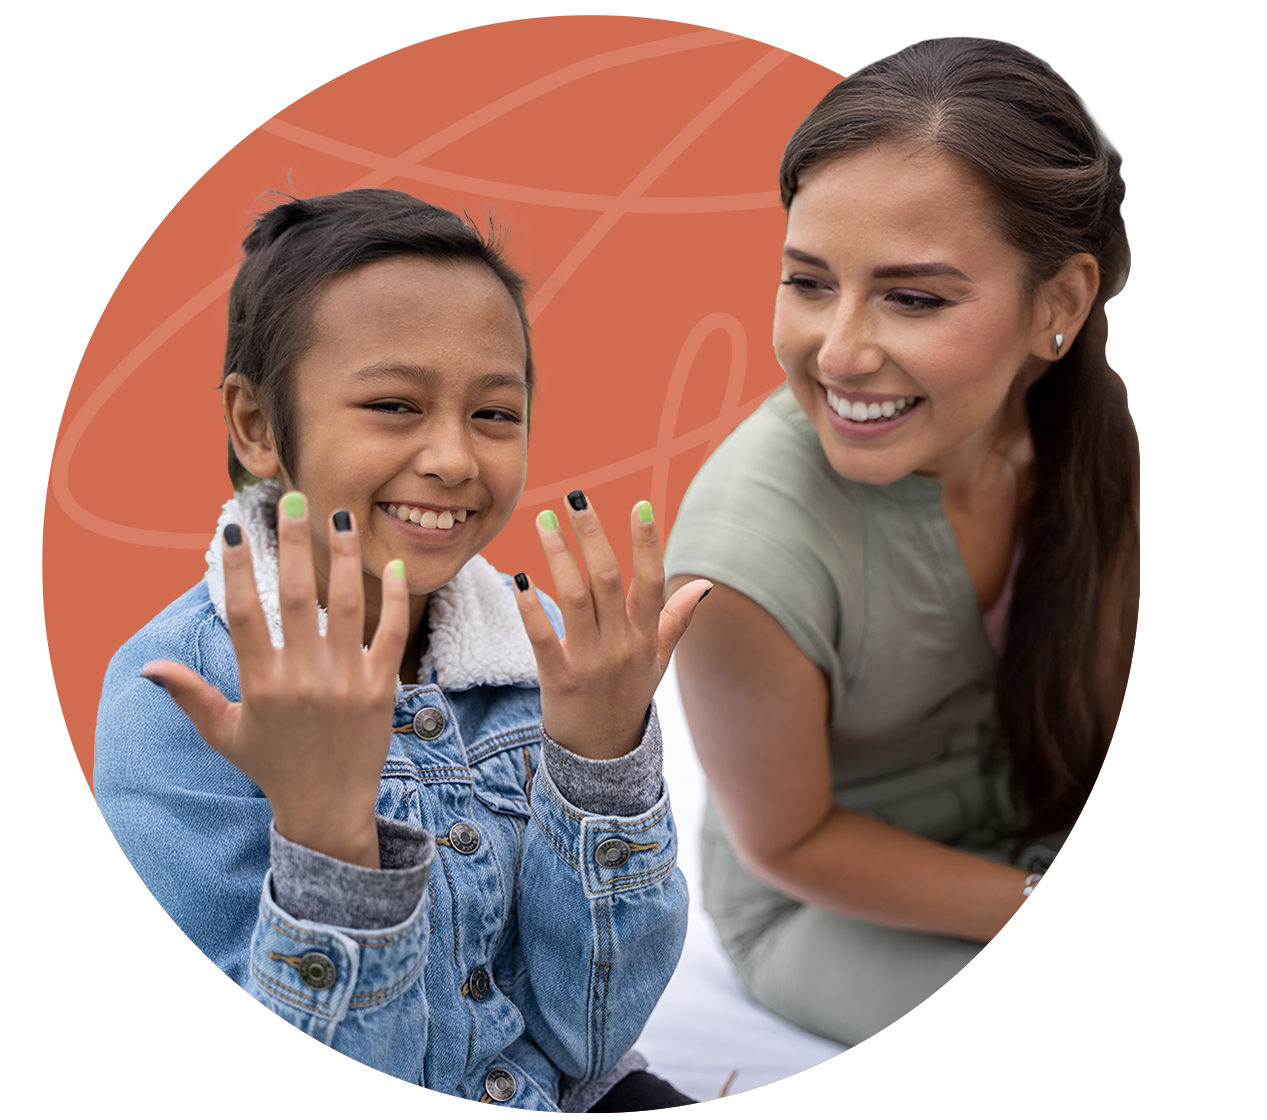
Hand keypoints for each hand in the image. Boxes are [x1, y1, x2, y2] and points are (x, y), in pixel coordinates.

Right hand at [140, 493, 409, 867]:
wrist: (327, 808)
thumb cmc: (272, 767)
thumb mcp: (225, 733)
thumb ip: (190, 695)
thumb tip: (149, 666)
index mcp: (261, 685)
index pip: (244, 614)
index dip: (235, 569)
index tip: (233, 530)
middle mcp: (304, 679)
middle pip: (298, 597)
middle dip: (293, 543)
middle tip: (293, 499)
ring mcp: (347, 682)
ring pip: (348, 606)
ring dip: (345, 557)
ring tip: (342, 516)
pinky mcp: (383, 689)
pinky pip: (390, 635)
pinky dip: (398, 601)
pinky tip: (396, 567)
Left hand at [513, 493, 711, 759]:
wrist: (603, 756)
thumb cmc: (629, 697)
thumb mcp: (659, 660)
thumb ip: (676, 620)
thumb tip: (705, 585)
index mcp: (646, 637)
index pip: (652, 581)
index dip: (647, 543)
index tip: (639, 505)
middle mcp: (622, 646)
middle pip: (606, 578)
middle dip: (591, 534)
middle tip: (575, 497)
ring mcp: (591, 663)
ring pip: (574, 598)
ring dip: (558, 556)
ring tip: (543, 522)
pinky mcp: (559, 680)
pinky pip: (543, 637)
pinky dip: (530, 607)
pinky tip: (518, 578)